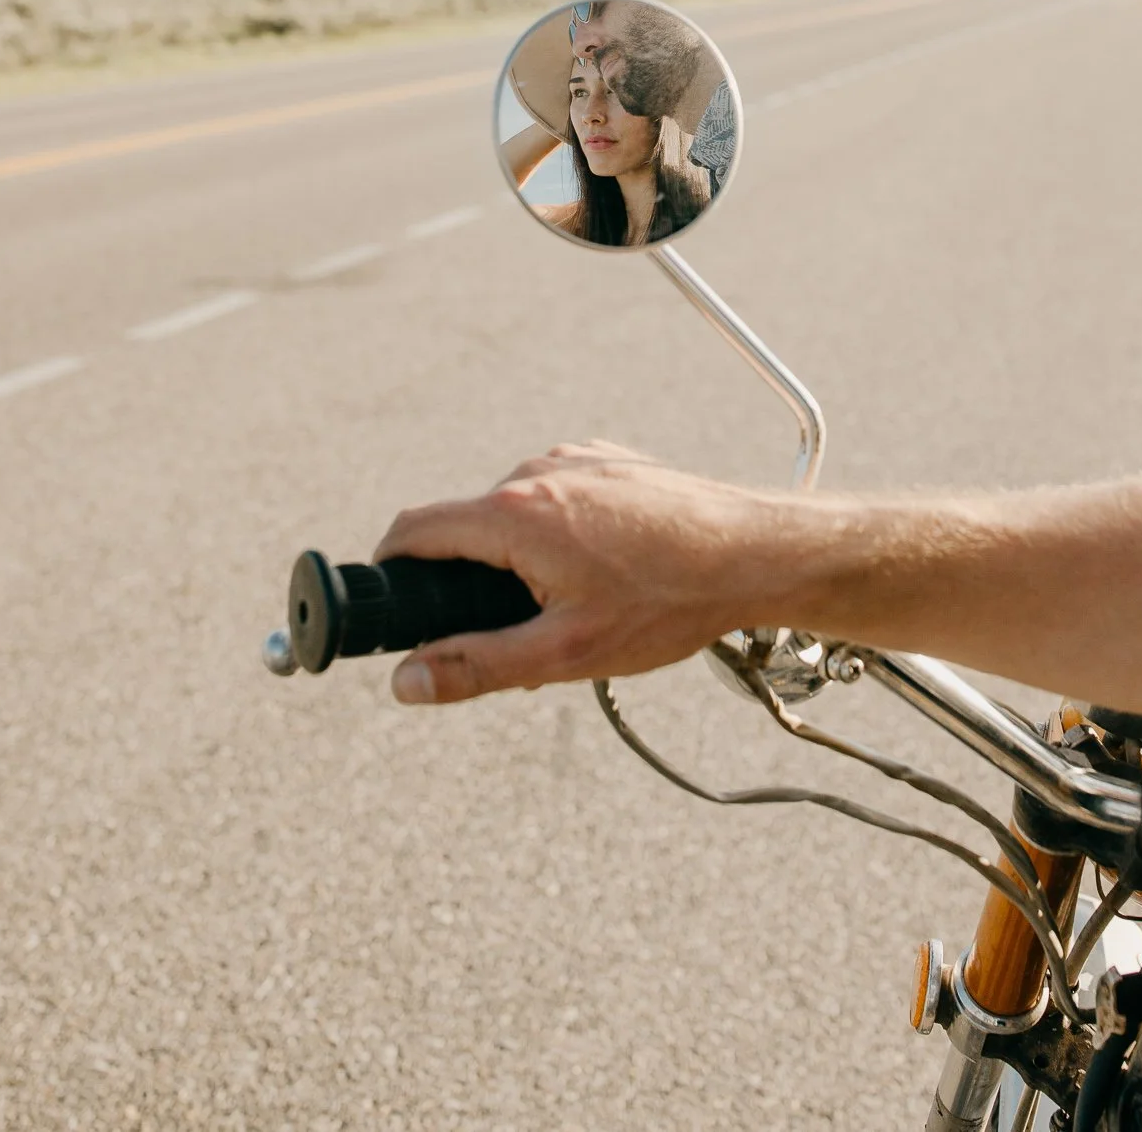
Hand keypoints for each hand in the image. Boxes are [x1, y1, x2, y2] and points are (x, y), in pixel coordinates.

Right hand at [373, 442, 791, 704]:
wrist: (756, 551)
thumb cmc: (669, 602)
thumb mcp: (566, 652)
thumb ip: (478, 666)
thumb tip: (406, 681)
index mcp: (514, 513)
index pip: (414, 530)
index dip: (388, 572)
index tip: (385, 607)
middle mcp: (537, 470)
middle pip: (467, 529)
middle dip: (471, 586)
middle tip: (512, 639)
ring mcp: (576, 460)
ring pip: (515, 517)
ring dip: (520, 565)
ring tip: (575, 615)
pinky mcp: (608, 462)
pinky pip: (557, 500)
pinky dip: (558, 540)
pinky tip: (605, 580)